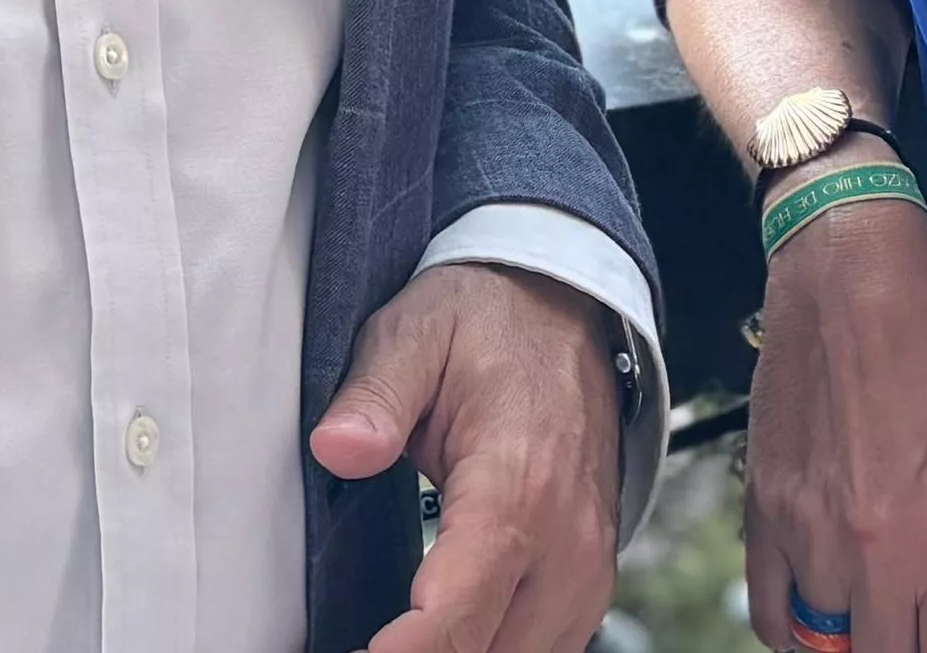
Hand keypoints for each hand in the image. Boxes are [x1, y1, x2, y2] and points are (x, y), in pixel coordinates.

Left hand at [312, 259, 626, 652]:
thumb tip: (337, 449)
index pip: (459, 612)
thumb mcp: (416, 332)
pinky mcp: (589, 581)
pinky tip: (443, 639)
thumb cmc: (489, 322)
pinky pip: (545, 652)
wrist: (567, 307)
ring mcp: (586, 568)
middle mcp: (565, 542)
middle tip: (346, 648)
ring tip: (384, 643)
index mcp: (516, 485)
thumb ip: (376, 395)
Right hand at [742, 195, 926, 652]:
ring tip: (880, 610)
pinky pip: (773, 616)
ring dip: (860, 639)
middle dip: (918, 649)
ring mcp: (812, 537)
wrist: (851, 269)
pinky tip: (824, 612)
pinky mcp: (763, 511)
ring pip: (830, 648)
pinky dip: (797, 631)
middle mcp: (879, 554)